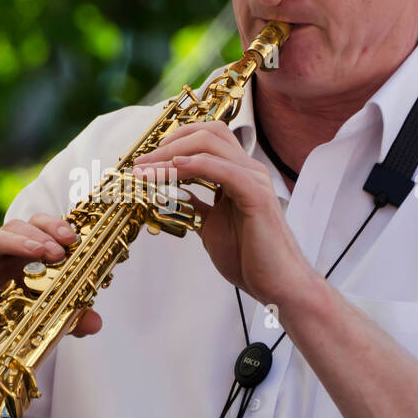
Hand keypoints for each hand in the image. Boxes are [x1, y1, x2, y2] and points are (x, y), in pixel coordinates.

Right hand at [0, 213, 101, 336]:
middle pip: (19, 226)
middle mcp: (1, 257)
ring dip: (17, 241)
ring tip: (39, 252)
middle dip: (42, 231)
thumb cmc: (8, 330)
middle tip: (60, 250)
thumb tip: (95, 322)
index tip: (74, 239)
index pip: (39, 230)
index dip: (56, 226)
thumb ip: (70, 320)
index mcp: (22, 260)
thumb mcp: (45, 323)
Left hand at [133, 121, 312, 308]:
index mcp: (238, 175)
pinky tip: (174, 170)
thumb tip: (172, 199)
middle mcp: (247, 171)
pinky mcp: (256, 195)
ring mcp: (253, 180)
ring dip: (172, 154)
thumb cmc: (250, 258)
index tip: (146, 161)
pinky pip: (222, 169)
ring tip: (147, 169)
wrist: (276, 284)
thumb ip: (196, 207)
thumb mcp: (210, 226)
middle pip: (208, 133)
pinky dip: (194, 165)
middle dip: (169, 143)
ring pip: (210, 145)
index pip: (207, 139)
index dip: (174, 142)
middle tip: (141, 163)